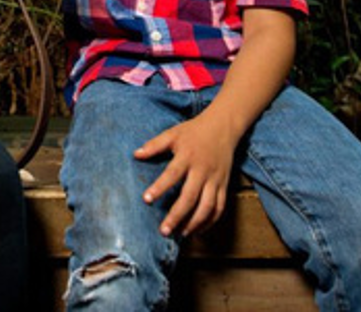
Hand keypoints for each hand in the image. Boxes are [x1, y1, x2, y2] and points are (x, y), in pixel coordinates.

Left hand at [135, 115, 238, 237]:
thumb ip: (154, 145)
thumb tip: (136, 154)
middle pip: (190, 197)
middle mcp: (203, 170)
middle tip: (164, 230)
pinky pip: (220, 207)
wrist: (222, 127)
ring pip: (208, 206)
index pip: (172, 174)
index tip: (146, 200)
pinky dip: (210, 221)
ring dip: (195, 223)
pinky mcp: (224, 185)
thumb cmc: (193, 131)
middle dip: (177, 215)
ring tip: (181, 234)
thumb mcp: (173, 133)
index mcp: (188, 156)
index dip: (159, 188)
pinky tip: (198, 230)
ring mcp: (215, 179)